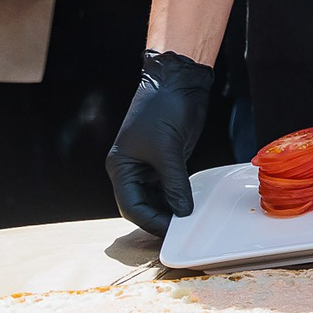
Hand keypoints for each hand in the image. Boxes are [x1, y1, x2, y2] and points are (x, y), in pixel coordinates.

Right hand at [105, 50, 215, 236]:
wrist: (177, 81)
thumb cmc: (163, 107)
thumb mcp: (167, 149)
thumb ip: (174, 183)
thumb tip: (183, 211)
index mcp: (121, 166)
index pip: (131, 206)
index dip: (150, 221)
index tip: (171, 231)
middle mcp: (132, 169)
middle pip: (143, 205)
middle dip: (161, 218)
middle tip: (182, 231)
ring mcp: (150, 164)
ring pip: (157, 198)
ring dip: (171, 209)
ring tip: (189, 221)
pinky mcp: (167, 159)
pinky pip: (170, 186)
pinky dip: (179, 196)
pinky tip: (191, 204)